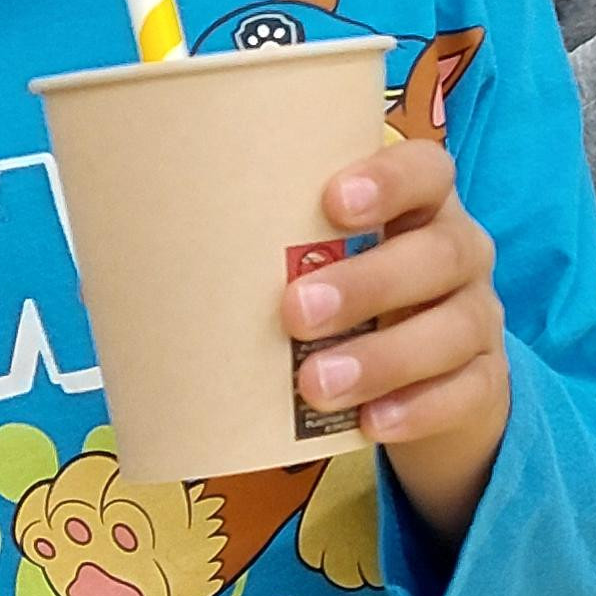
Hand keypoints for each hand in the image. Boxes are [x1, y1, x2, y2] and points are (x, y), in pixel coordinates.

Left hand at [285, 140, 506, 541]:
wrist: (429, 388)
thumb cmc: (346, 309)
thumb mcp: (311, 269)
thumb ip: (249, 259)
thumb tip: (110, 271)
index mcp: (418, 208)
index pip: (427, 170)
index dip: (390, 178)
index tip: (331, 201)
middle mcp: (459, 254)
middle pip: (441, 252)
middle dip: (370, 279)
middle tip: (294, 311)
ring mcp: (478, 320)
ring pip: (454, 327)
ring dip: (384, 355)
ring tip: (314, 385)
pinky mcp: (485, 383)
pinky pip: (466, 393)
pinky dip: (418, 409)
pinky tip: (370, 425)